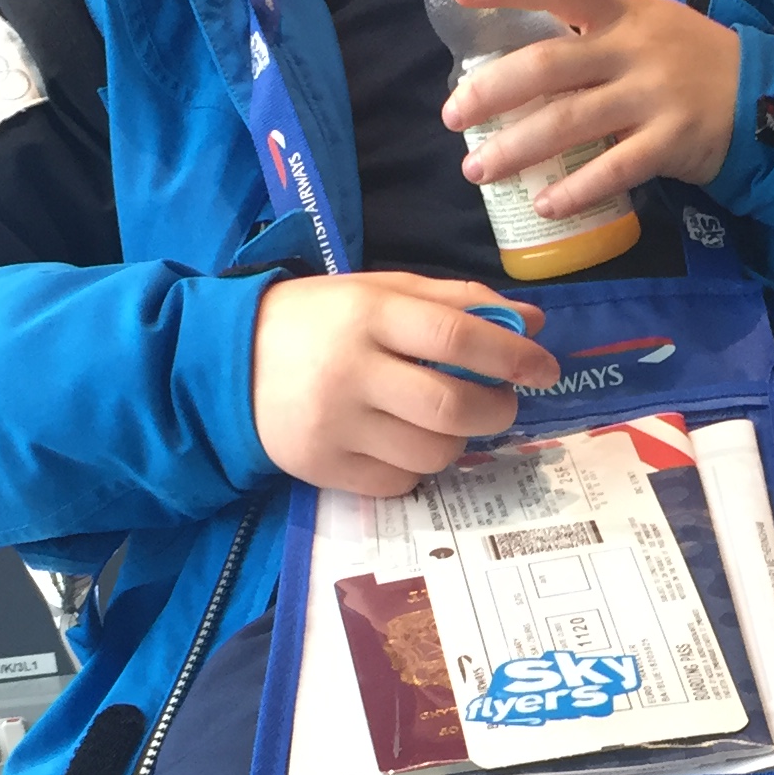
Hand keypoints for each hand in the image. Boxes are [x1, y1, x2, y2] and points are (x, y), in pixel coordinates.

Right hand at [248, 272, 556, 496]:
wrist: (229, 361)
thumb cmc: (321, 320)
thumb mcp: (381, 292)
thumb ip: (457, 302)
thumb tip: (533, 325)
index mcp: (368, 314)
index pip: (455, 337)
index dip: (511, 356)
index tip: (545, 369)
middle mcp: (351, 371)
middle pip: (451, 407)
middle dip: (496, 410)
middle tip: (503, 403)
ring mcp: (335, 426)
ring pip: (432, 453)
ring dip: (457, 441)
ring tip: (443, 420)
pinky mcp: (322, 468)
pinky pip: (398, 483)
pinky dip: (416, 467)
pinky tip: (402, 442)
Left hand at [442, 0, 742, 217]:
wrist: (767, 96)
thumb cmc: (690, 54)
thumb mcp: (644, 12)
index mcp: (622, 11)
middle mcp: (633, 50)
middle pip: (550, 66)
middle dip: (493, 92)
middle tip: (453, 116)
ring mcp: (653, 97)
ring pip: (571, 122)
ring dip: (518, 149)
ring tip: (478, 171)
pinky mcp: (671, 143)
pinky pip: (616, 169)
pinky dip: (577, 190)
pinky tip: (544, 204)